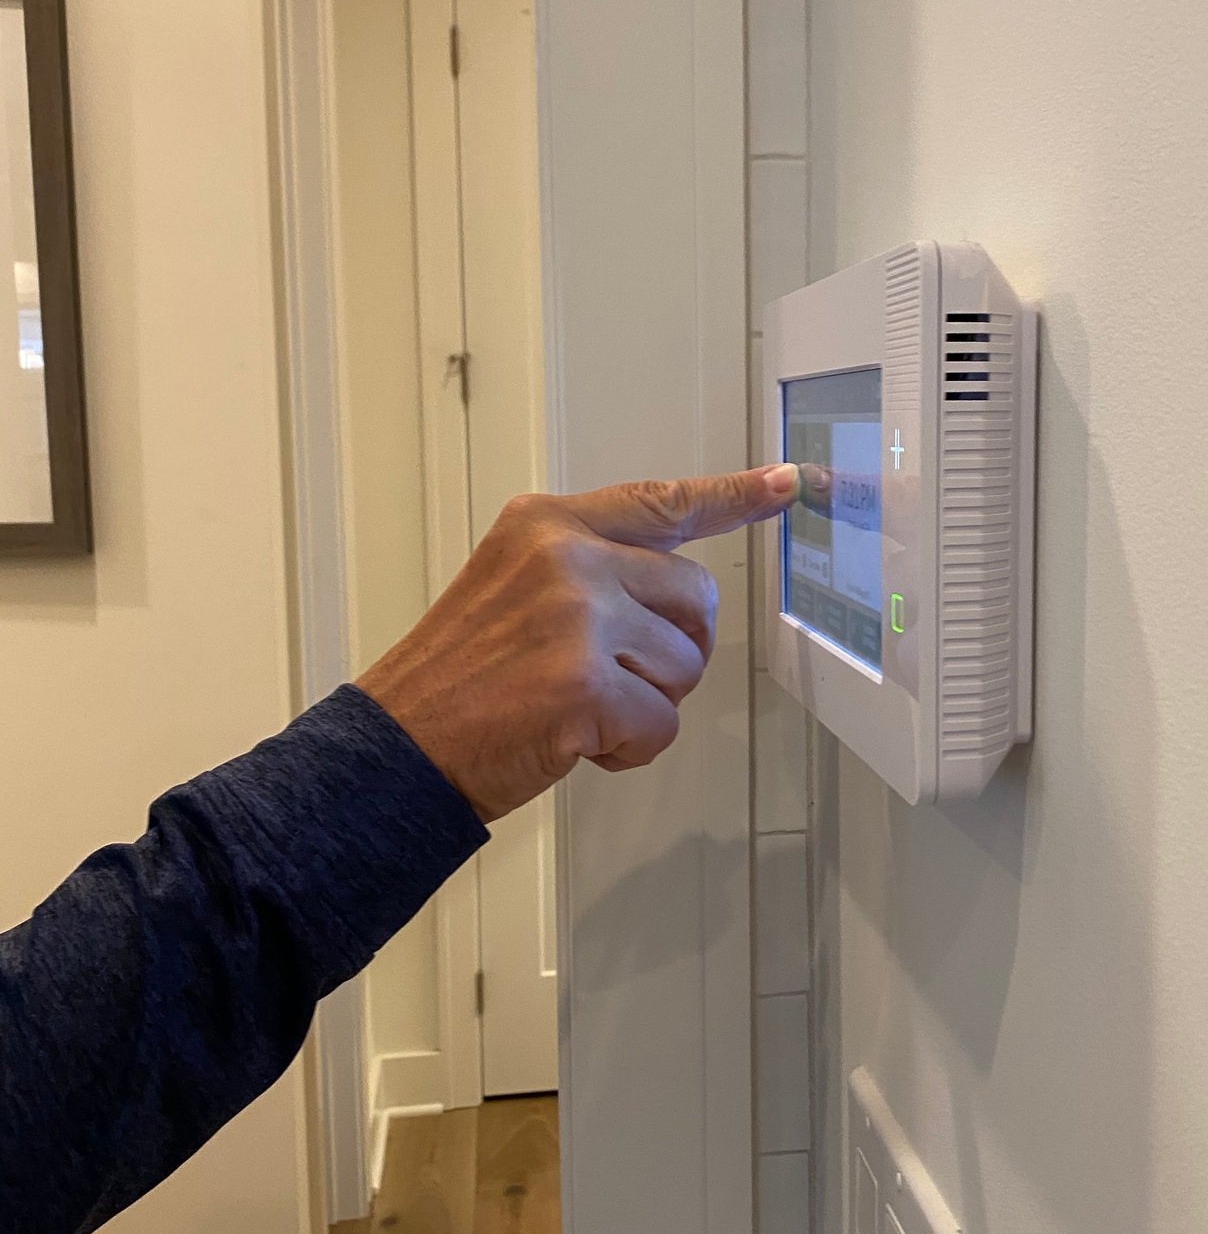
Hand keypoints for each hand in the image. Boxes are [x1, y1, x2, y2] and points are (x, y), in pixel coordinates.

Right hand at [358, 464, 798, 822]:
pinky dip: (630, 750)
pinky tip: (577, 744)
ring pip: (686, 665)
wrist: (396, 751)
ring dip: (648, 704)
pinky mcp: (585, 684)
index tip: (787, 482)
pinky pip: (662, 725)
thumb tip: (677, 592)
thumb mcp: (512, 588)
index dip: (732, 497)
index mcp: (546, 524)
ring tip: (578, 710)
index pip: (660, 502)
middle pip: (696, 596)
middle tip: (620, 679)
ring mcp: (577, 618)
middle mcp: (566, 557)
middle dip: (675, 650)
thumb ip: (589, 571)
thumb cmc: (459, 681)